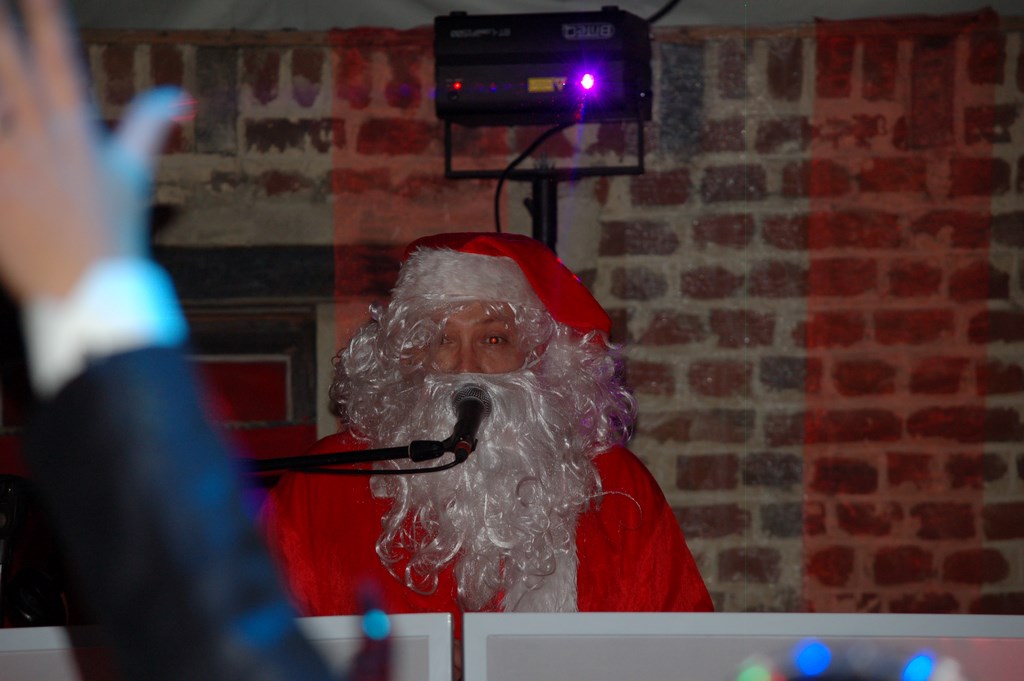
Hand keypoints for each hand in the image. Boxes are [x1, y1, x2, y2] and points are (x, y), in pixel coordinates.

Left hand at [0, 0, 186, 300]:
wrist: (93, 290)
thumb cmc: (114, 230)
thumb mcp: (134, 173)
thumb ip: (150, 125)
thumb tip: (178, 97)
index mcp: (78, 133)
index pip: (61, 61)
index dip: (46, 18)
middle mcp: (41, 143)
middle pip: (9, 72)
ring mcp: (10, 169)